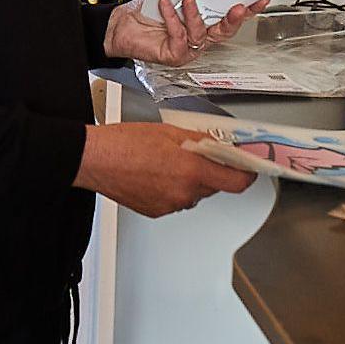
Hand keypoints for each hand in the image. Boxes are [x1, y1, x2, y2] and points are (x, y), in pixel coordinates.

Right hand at [73, 122, 256, 217]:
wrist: (95, 159)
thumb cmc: (124, 143)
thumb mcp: (170, 132)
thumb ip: (199, 140)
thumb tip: (218, 145)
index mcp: (192, 169)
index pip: (237, 182)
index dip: (246, 174)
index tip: (249, 167)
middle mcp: (185, 192)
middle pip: (214, 186)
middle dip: (211, 171)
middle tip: (196, 154)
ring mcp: (171, 205)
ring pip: (194, 194)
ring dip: (189, 180)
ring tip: (166, 163)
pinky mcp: (157, 212)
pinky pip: (176, 201)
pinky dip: (172, 189)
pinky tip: (155, 174)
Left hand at [103, 0, 269, 65]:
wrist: (119, 25)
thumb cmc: (146, 12)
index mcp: (203, 25)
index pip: (229, 18)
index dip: (247, 10)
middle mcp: (198, 40)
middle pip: (224, 32)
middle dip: (234, 19)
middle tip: (239, 6)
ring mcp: (187, 50)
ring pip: (201, 34)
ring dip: (195, 14)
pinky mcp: (173, 55)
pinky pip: (179, 36)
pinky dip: (172, 18)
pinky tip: (166, 5)